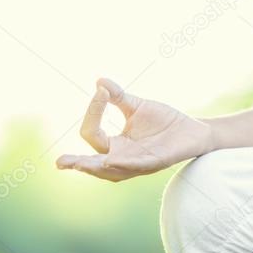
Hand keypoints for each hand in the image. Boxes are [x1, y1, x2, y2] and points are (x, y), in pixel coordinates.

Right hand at [55, 78, 213, 181]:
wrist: (193, 129)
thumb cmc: (164, 121)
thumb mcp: (136, 106)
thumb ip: (117, 97)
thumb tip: (99, 81)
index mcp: (115, 146)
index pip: (92, 134)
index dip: (93, 112)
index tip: (102, 91)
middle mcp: (122, 158)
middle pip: (93, 163)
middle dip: (77, 163)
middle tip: (60, 162)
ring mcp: (137, 164)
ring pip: (110, 171)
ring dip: (95, 167)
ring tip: (80, 165)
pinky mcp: (154, 163)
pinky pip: (135, 166)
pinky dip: (123, 164)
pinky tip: (112, 161)